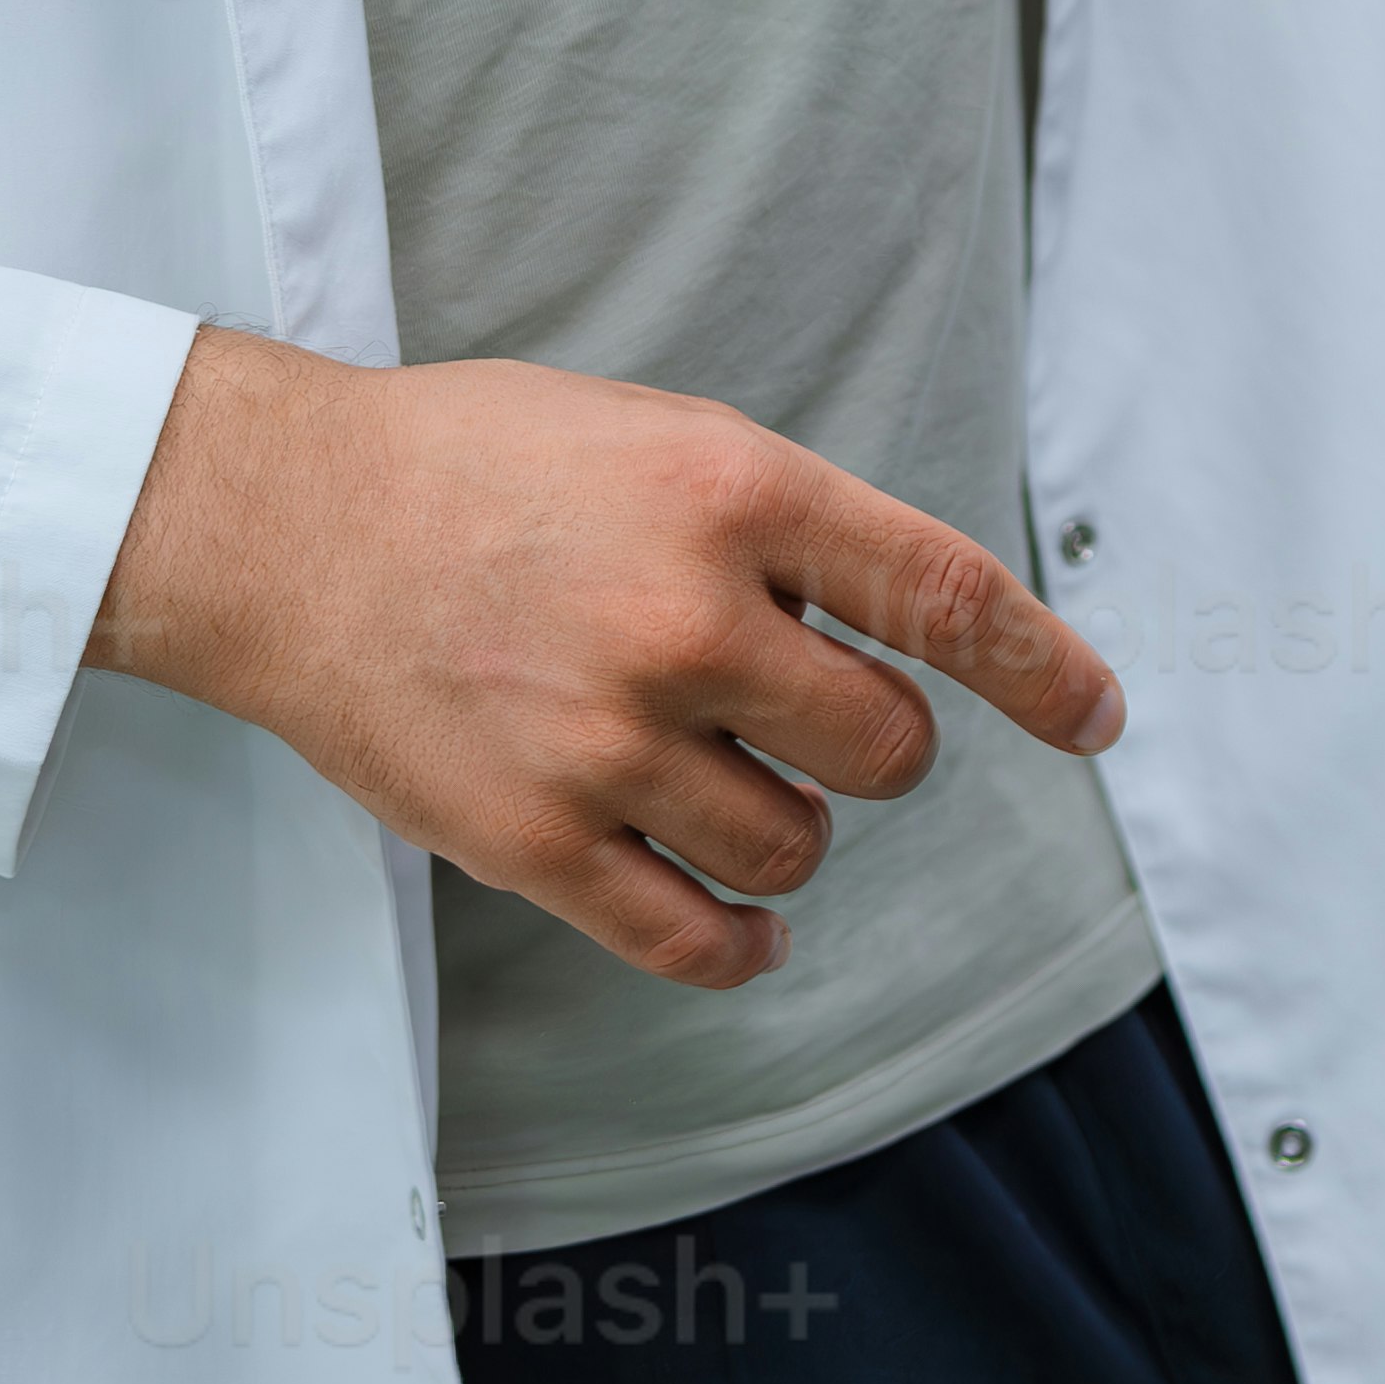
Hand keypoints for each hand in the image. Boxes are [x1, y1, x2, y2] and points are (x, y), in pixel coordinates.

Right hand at [90, 327, 1124, 986]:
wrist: (288, 524)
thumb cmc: (478, 468)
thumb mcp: (657, 438)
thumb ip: (781, 528)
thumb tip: (906, 632)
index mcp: (731, 493)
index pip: (941, 595)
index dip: (1042, 669)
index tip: (1097, 717)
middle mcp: (684, 618)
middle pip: (884, 747)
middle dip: (868, 744)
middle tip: (798, 716)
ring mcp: (607, 739)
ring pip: (796, 848)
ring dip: (785, 831)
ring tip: (710, 778)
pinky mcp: (533, 838)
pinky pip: (695, 940)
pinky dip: (739, 945)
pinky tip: (741, 925)